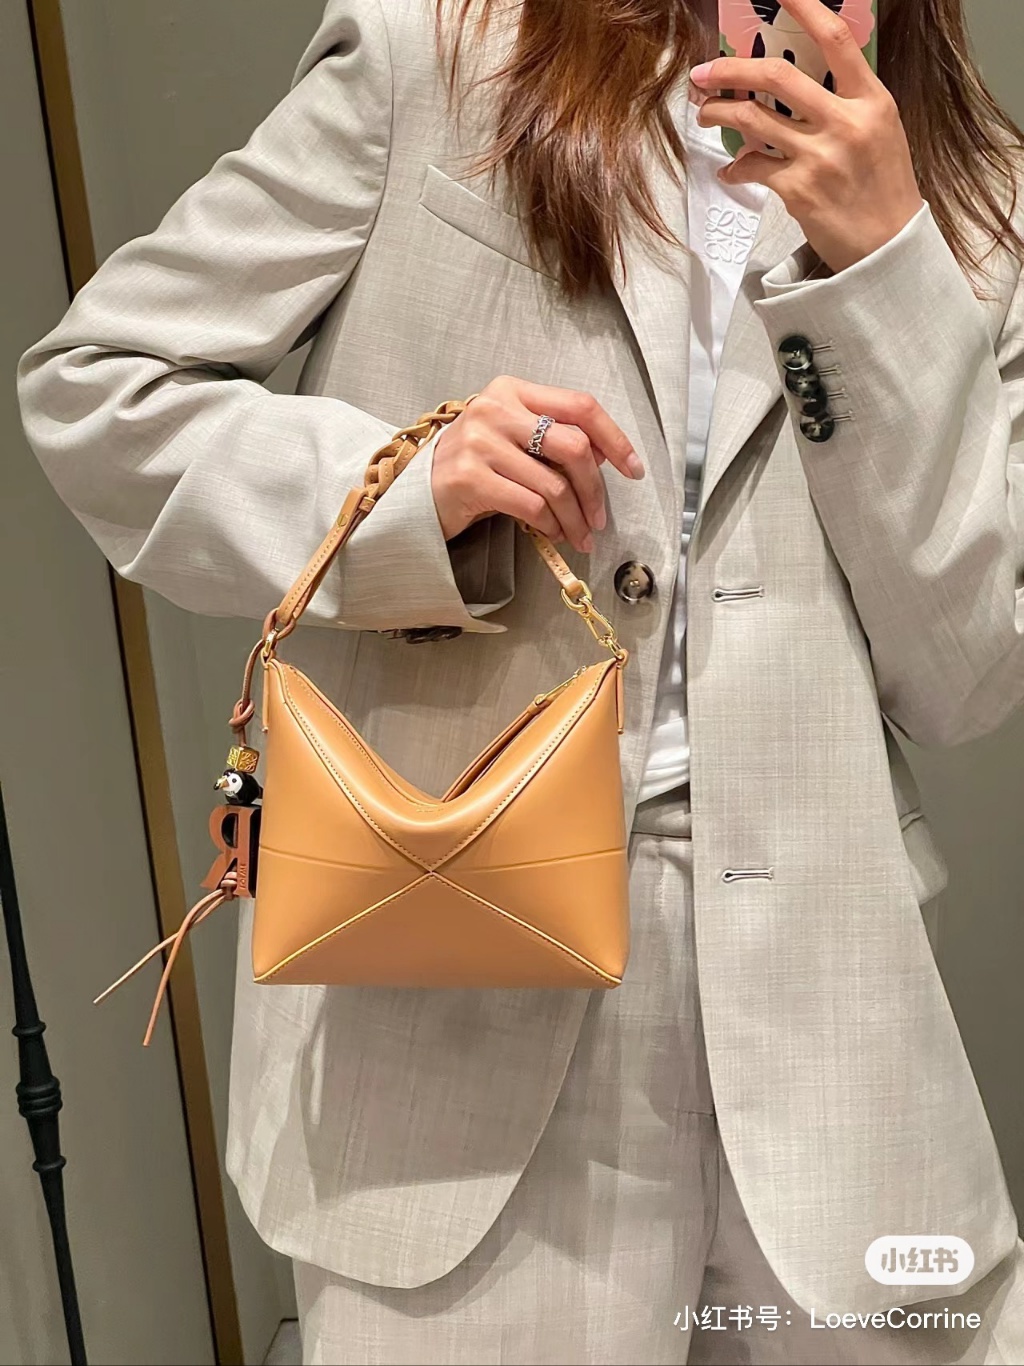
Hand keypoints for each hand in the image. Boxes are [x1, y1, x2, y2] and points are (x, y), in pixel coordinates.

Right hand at [432, 375, 643, 549]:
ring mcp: (480, 443)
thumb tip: (604, 454)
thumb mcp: (512, 439)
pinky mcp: (470, 478)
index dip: (614, 438)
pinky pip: (531, 506)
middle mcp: (495, 409)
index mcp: (512, 390)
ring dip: (575, 519)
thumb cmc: (472, 465)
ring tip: (579, 535)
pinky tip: (553, 534)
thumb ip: (553, 438)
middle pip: (573, 447)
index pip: (580, 405)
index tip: (632, 468)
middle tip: (599, 519)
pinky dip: (551, 526)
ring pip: (554, 485)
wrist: (414, 492)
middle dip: (596, 490)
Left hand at [690, 0, 923, 273]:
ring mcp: (820, 157)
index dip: (806, 8)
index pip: (837, 41)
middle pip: (776, 76)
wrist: (889, 248)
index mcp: (872, 101)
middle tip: (705, 72)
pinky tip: (732, 169)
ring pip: (752, 119)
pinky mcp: (798, 190)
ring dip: (719, 112)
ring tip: (706, 111)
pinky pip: (752, 166)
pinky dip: (736, 167)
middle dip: (730, 69)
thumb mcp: (881, 133)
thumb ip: (847, 104)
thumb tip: (799, 85)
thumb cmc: (884, 191)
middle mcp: (845, 123)